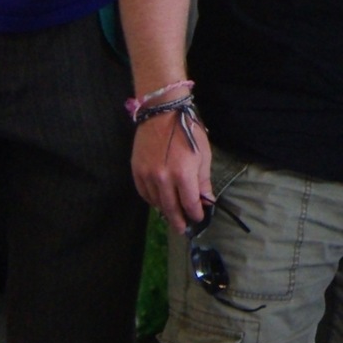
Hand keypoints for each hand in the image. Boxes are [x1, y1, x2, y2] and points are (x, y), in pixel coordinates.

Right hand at [131, 110, 212, 232]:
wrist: (162, 113)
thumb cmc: (188, 130)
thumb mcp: (203, 154)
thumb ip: (203, 180)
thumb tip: (206, 200)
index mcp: (183, 174)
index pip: (189, 203)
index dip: (195, 213)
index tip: (198, 218)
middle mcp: (163, 179)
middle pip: (171, 208)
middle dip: (178, 220)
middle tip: (182, 229)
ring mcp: (147, 176)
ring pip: (156, 203)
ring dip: (165, 211)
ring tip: (172, 216)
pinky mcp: (136, 171)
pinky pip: (144, 193)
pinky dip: (152, 200)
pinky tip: (159, 202)